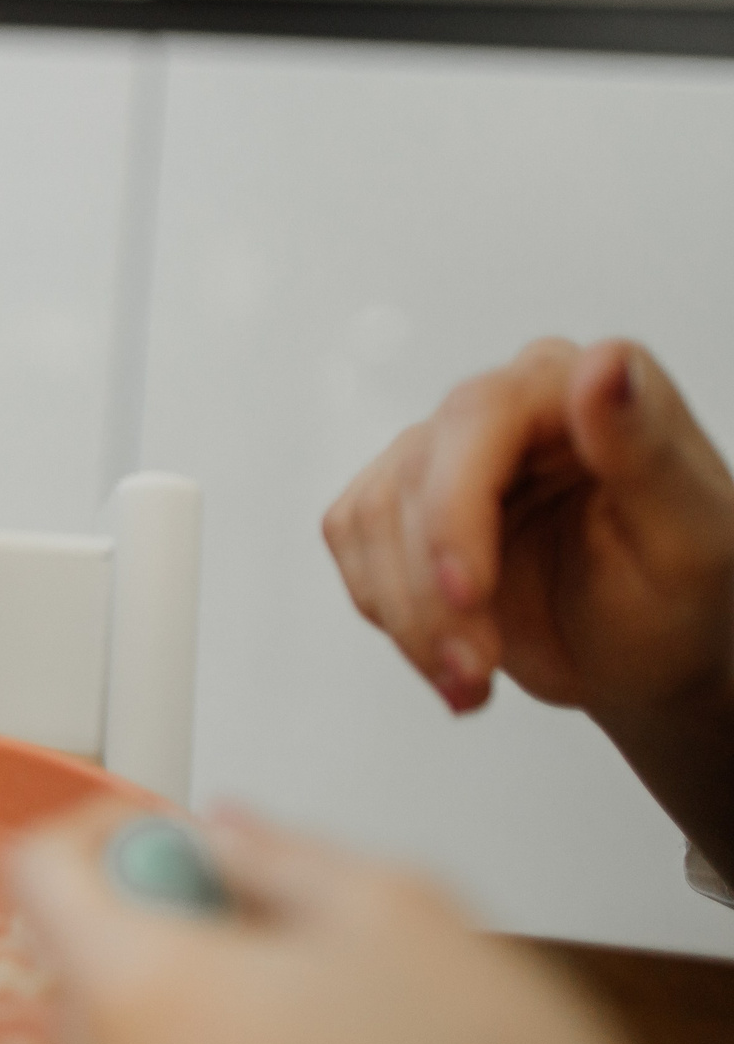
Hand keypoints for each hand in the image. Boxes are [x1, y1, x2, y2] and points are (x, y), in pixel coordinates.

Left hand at [10, 802, 733, 1043]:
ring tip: (328, 1036)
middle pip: (83, 971)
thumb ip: (275, 855)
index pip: (37, 873)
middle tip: (274, 935)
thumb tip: (222, 838)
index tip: (161, 836)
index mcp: (140, 1000)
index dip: (102, 832)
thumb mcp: (398, 911)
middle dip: (164, 936)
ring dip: (195, 1024)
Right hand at [322, 337, 733, 718]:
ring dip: (412, 616)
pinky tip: (448, 654)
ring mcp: (444, 452)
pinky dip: (391, 616)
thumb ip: (645, 448)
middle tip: (475, 665)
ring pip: (373, 518)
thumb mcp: (690, 535)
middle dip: (432, 588)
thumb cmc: (681, 597)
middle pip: (416, 474)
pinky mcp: (402, 501)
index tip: (467, 593)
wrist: (649, 655)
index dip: (456, 509)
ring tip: (471, 676)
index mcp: (578, 388)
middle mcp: (505, 406)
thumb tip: (602, 367)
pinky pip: (352, 545)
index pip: (481, 416)